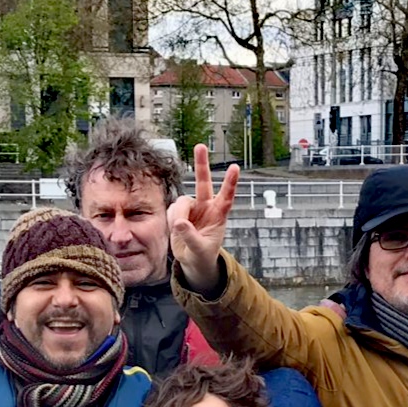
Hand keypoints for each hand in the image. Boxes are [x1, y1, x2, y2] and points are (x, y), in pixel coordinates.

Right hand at [166, 142, 237, 289]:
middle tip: (200, 146)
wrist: (193, 260)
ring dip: (178, 214)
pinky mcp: (179, 211)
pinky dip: (171, 220)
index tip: (235, 167)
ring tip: (179, 229)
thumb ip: (191, 237)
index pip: (227, 197)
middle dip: (202, 164)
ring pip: (182, 201)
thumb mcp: (200, 250)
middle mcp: (206, 206)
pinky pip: (171, 210)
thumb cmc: (203, 255)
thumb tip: (179, 222)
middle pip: (204, 182)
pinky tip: (176, 229)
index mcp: (219, 215)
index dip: (230, 182)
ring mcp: (192, 207)